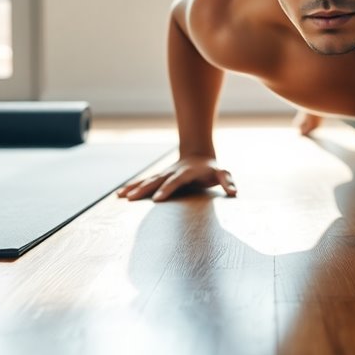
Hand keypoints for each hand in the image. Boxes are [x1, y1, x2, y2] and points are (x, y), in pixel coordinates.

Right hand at [115, 156, 236, 201]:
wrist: (198, 154)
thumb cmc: (211, 169)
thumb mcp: (222, 173)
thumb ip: (227, 182)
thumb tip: (234, 192)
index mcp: (187, 172)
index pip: (176, 181)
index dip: (167, 189)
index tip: (158, 199)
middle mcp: (172, 172)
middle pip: (156, 180)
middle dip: (144, 190)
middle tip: (131, 199)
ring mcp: (164, 174)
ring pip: (147, 180)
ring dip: (134, 188)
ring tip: (121, 197)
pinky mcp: (158, 177)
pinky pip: (143, 182)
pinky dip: (132, 187)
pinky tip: (119, 195)